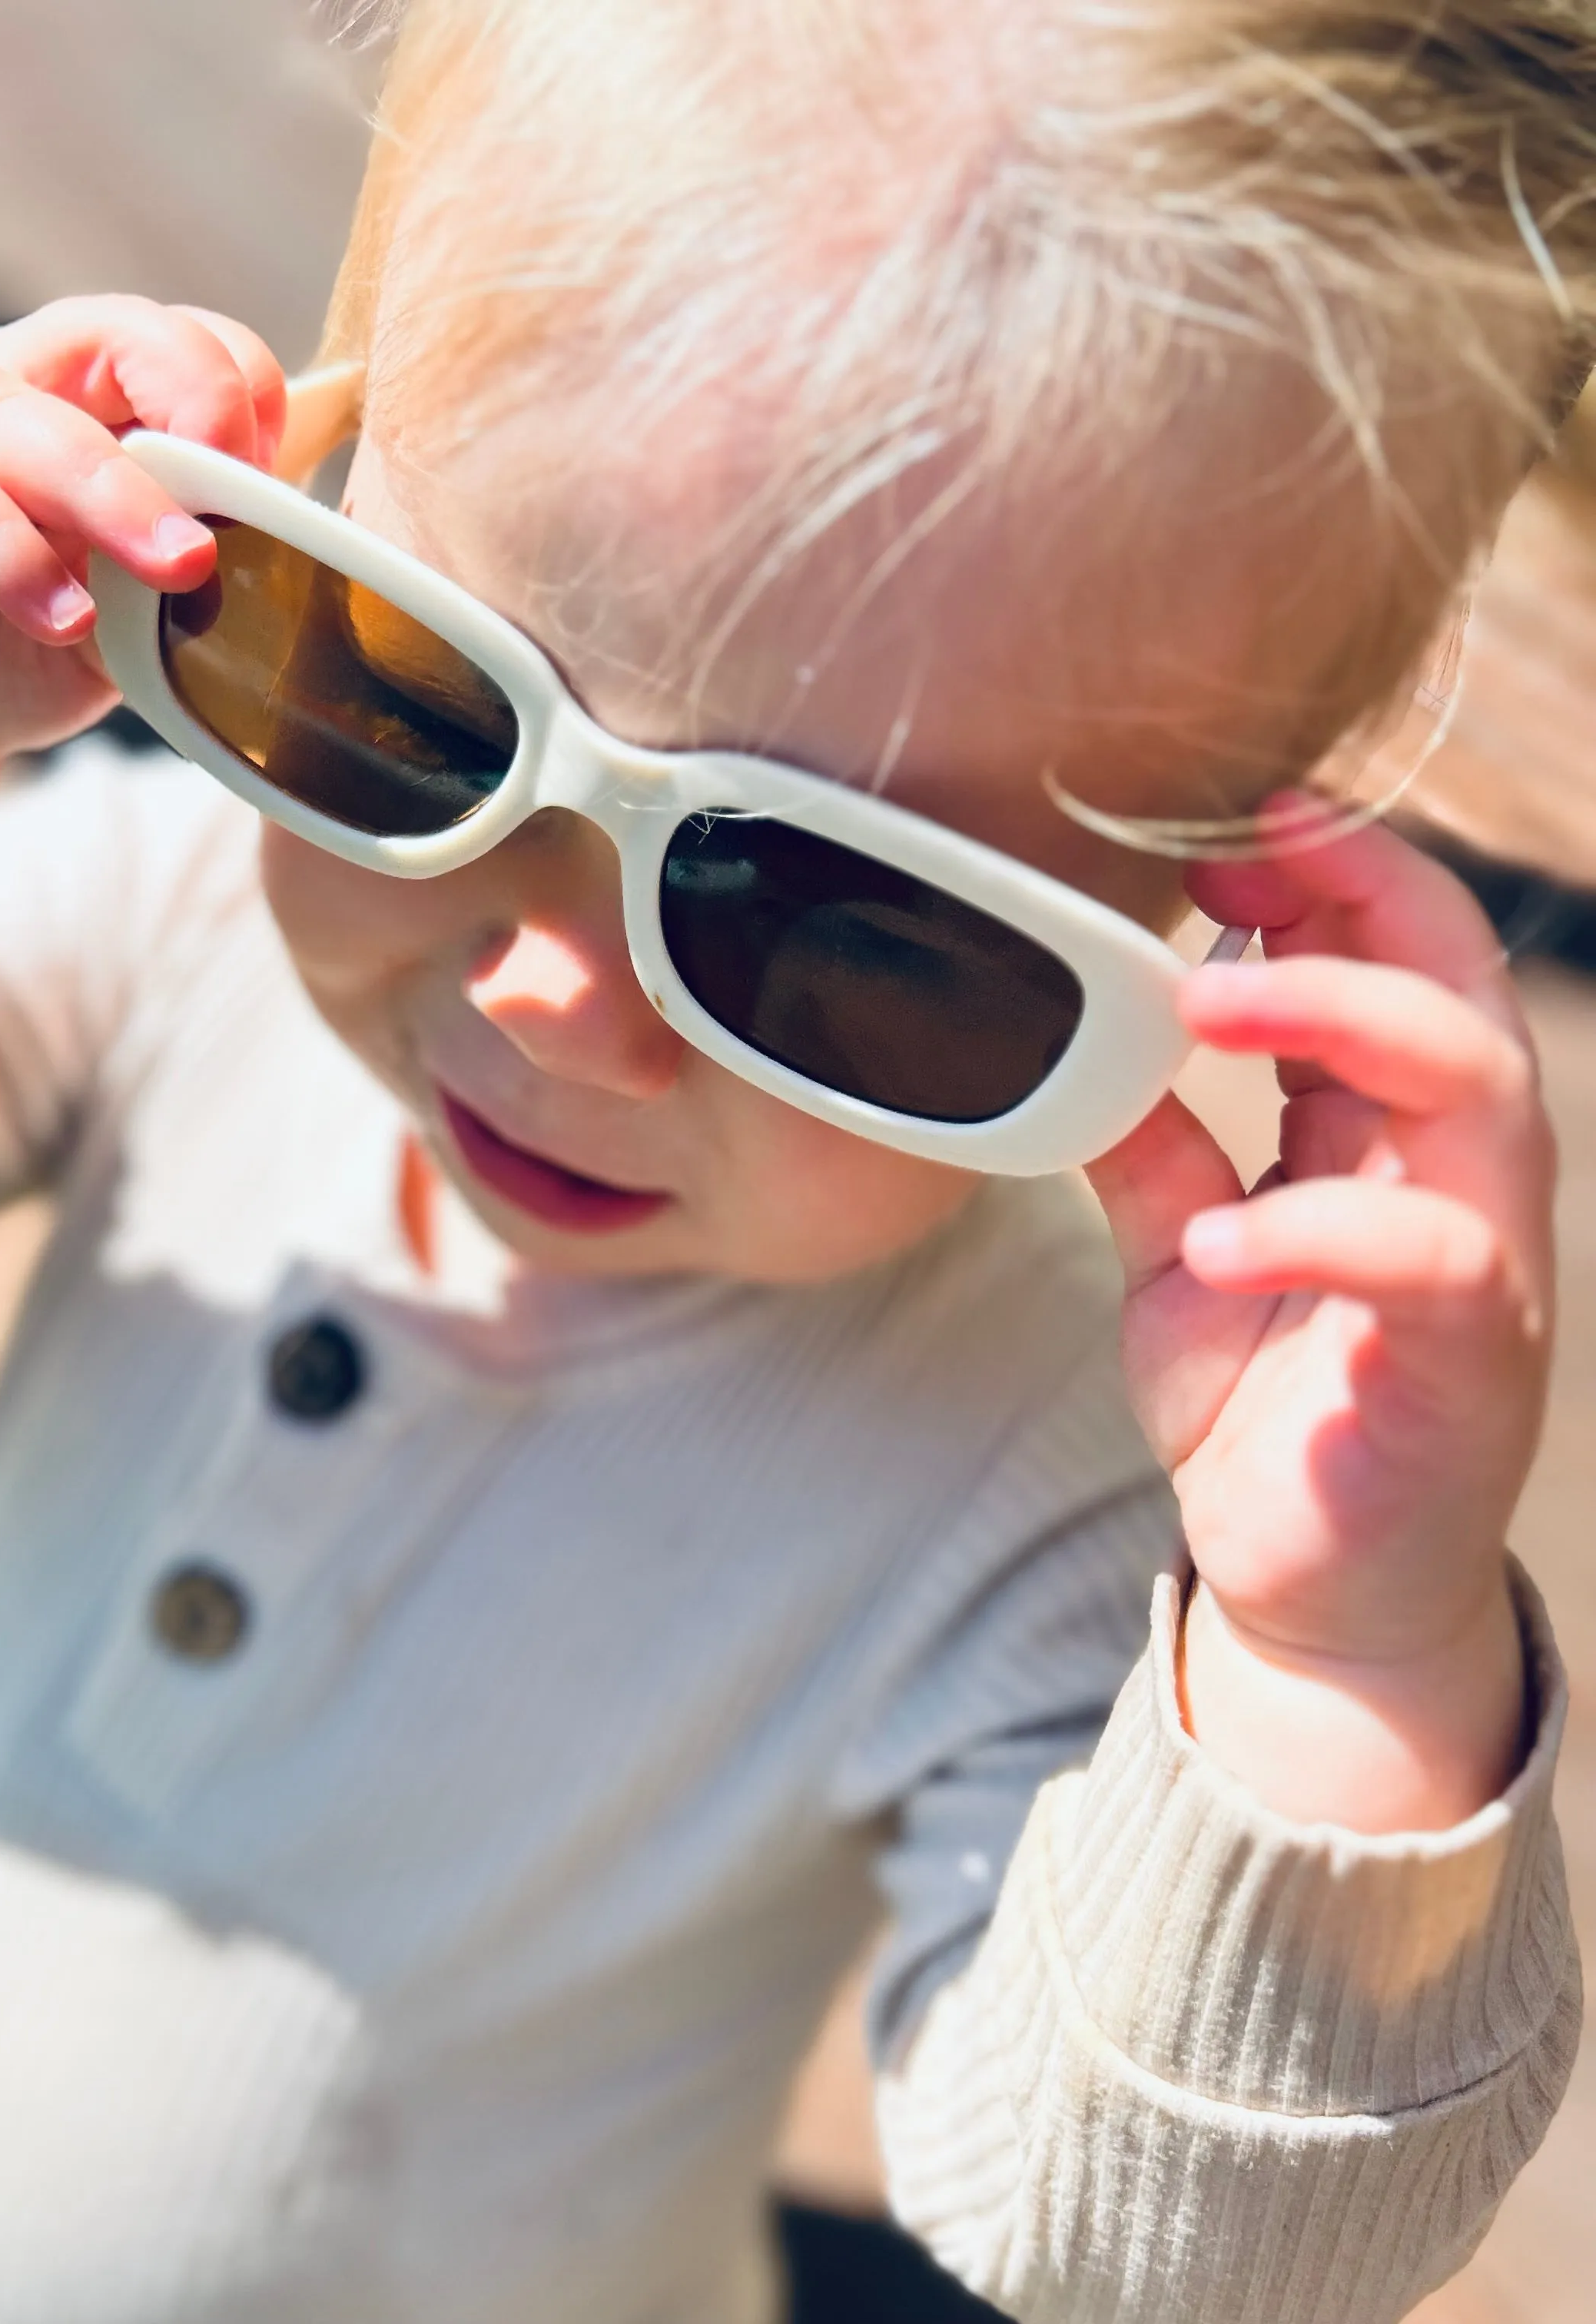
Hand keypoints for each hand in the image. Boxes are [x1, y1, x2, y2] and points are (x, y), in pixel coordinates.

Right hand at [0, 296, 286, 860]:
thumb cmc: (6, 653)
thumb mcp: (121, 637)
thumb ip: (179, 597)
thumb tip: (278, 582)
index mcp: (82, 399)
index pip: (172, 339)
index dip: (233, 388)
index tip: (275, 478)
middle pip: (106, 342)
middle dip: (189, 425)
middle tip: (234, 525)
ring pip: (15, 419)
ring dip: (108, 493)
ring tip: (173, 572)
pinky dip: (4, 551)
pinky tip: (60, 615)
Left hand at [1087, 799, 1552, 1831]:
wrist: (1312, 1583)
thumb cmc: (1265, 1401)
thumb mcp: (1175, 1254)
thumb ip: (1146, 1149)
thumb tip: (1061, 1041)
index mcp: (1386, 1134)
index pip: (1397, 962)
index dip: (1328, 878)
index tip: (1227, 826)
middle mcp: (1455, 1174)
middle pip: (1456, 985)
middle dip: (1355, 898)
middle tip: (1226, 861)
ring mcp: (1480, 1260)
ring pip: (1474, 1088)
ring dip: (1340, 1018)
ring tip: (1199, 1004)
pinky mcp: (1467, 1360)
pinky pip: (1424, 1260)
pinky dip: (1316, 1231)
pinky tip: (1216, 1239)